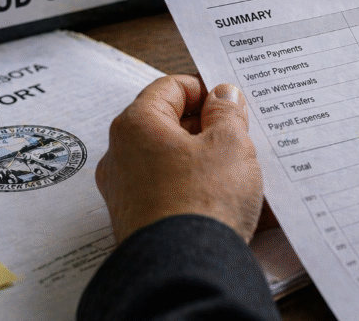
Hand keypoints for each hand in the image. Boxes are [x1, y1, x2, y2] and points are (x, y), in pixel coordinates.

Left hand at [96, 75, 262, 243]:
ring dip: (200, 157)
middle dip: (204, 125)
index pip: (170, 87)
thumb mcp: (230, 144)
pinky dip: (191, 186)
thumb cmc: (201, 202)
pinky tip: (219, 197)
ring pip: (167, 158)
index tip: (230, 101)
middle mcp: (120, 155)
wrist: (184, 270)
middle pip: (166, 123)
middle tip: (238, 134)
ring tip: (234, 167)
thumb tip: (223, 96)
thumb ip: (227, 113)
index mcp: (136, 125)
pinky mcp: (135, 219)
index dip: (204, 89)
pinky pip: (166, 189)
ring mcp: (125, 190)